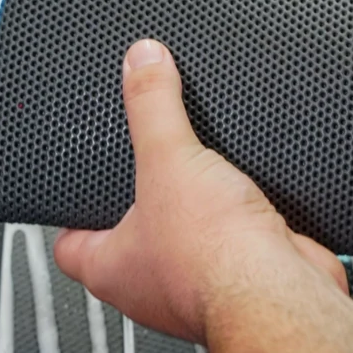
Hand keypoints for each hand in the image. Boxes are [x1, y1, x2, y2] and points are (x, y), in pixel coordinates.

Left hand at [54, 39, 346, 342]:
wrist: (281, 291)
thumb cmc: (214, 257)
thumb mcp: (167, 158)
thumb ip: (151, 105)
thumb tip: (140, 62)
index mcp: (113, 267)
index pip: (70, 243)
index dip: (72, 211)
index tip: (80, 185)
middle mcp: (150, 280)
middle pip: (130, 231)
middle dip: (141, 195)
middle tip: (146, 160)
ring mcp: (197, 277)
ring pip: (183, 230)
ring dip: (192, 202)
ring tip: (194, 165)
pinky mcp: (240, 269)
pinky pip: (228, 231)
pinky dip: (233, 207)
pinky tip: (241, 182)